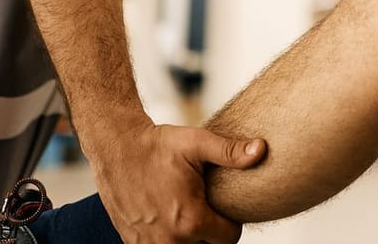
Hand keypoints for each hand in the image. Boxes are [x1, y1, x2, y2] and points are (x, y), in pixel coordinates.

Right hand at [89, 117, 265, 242]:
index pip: (229, 239)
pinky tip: (168, 220)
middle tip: (204, 207)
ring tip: (188, 215)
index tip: (222, 206)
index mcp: (191, 220)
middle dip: (211, 232)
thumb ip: (231, 152)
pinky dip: (169, 240)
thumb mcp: (197, 143)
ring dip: (191, 239)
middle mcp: (171, 240)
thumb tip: (261, 150)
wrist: (116, 148)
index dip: (230, 222)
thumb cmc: (157, 146)